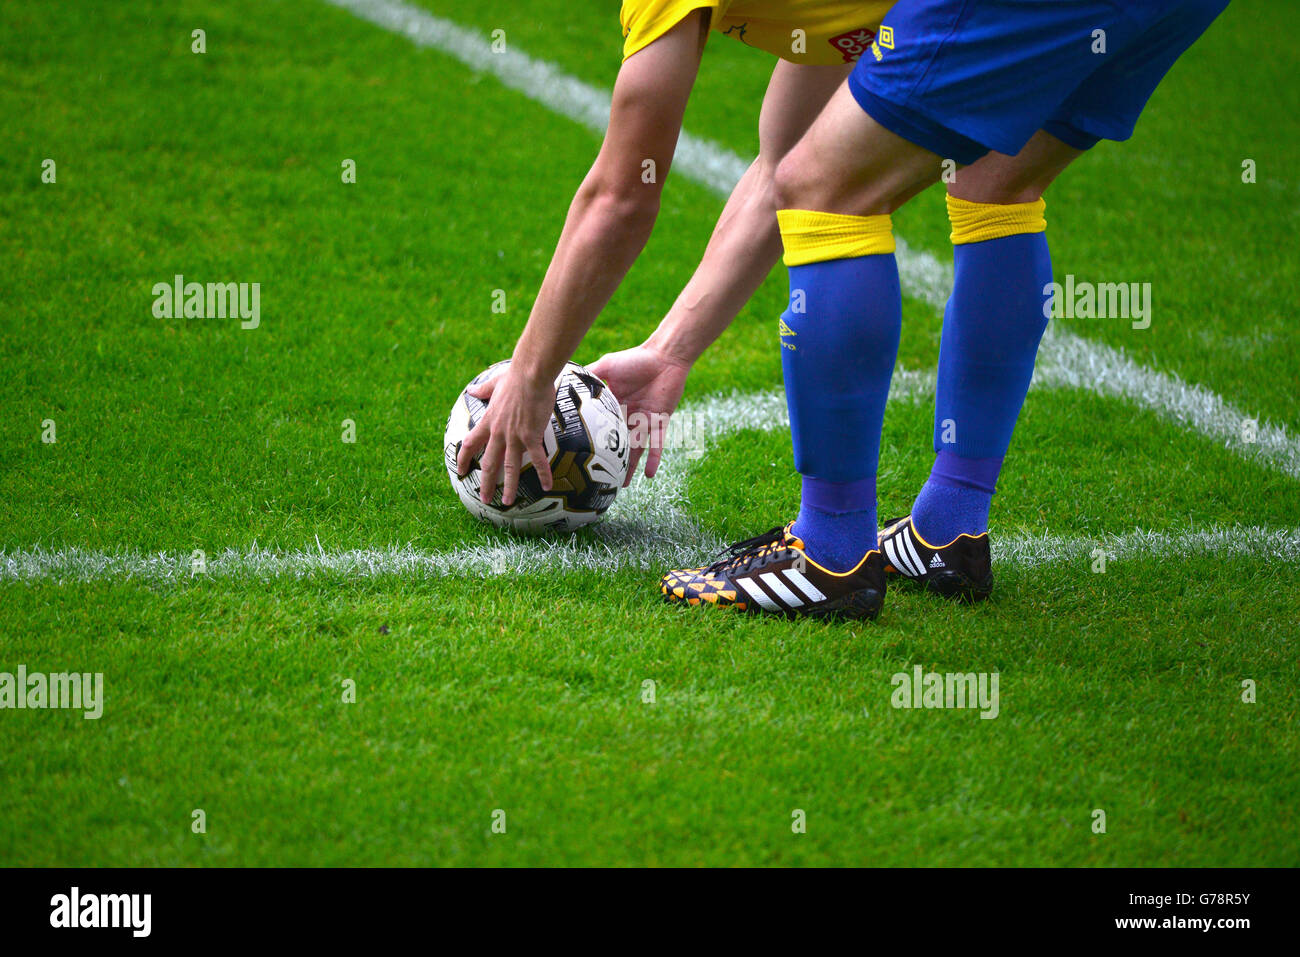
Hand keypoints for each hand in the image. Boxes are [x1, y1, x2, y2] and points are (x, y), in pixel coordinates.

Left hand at [455, 366, 555, 506]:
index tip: (460, 471)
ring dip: (509, 486)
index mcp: (489, 422)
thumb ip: (483, 390)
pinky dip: (542, 474)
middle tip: (484, 498)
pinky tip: (548, 486)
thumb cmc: (515, 376)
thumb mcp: (495, 383)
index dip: (463, 458)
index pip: (471, 443)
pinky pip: (537, 459)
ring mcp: (514, 436)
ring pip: (510, 467)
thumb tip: (472, 390)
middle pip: (488, 463)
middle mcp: (498, 433)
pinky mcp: (531, 436)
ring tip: (507, 502)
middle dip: (485, 483)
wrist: (530, 375)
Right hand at [588, 345, 690, 485]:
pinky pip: (656, 445)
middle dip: (610, 460)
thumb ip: (590, 376)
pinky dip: (654, 459)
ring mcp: (643, 422)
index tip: (578, 453)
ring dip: (630, 467)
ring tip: (621, 485)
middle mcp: (627, 417)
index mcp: (613, 405)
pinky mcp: (659, 422)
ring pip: (635, 449)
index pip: (600, 426)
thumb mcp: (607, 367)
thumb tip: (564, 380)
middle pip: (617, 443)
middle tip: (597, 478)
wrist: (664, 357)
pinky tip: (649, 475)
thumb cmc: (635, 359)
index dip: (591, 440)